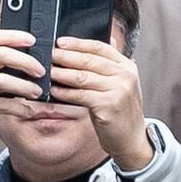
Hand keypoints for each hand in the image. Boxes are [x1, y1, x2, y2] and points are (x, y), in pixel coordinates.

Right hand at [0, 30, 41, 129]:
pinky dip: (18, 108)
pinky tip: (27, 109)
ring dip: (25, 86)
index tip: (32, 39)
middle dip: (26, 61)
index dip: (15, 35)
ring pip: (2, 81)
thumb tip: (21, 55)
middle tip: (41, 70)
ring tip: (36, 91)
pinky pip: (1, 106)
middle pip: (2, 55)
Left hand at [48, 37, 151, 170]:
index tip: (60, 42)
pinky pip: (80, 95)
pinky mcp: (108, 106)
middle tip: (49, 54)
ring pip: (82, 77)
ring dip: (61, 73)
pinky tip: (54, 90)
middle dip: (65, 56)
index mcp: (127, 66)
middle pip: (89, 60)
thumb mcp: (119, 85)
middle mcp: (125, 76)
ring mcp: (118, 90)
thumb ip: (106, 67)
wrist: (132, 139)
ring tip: (48, 71)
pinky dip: (65, 92)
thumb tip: (83, 48)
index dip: (78, 43)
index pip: (100, 47)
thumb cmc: (120, 111)